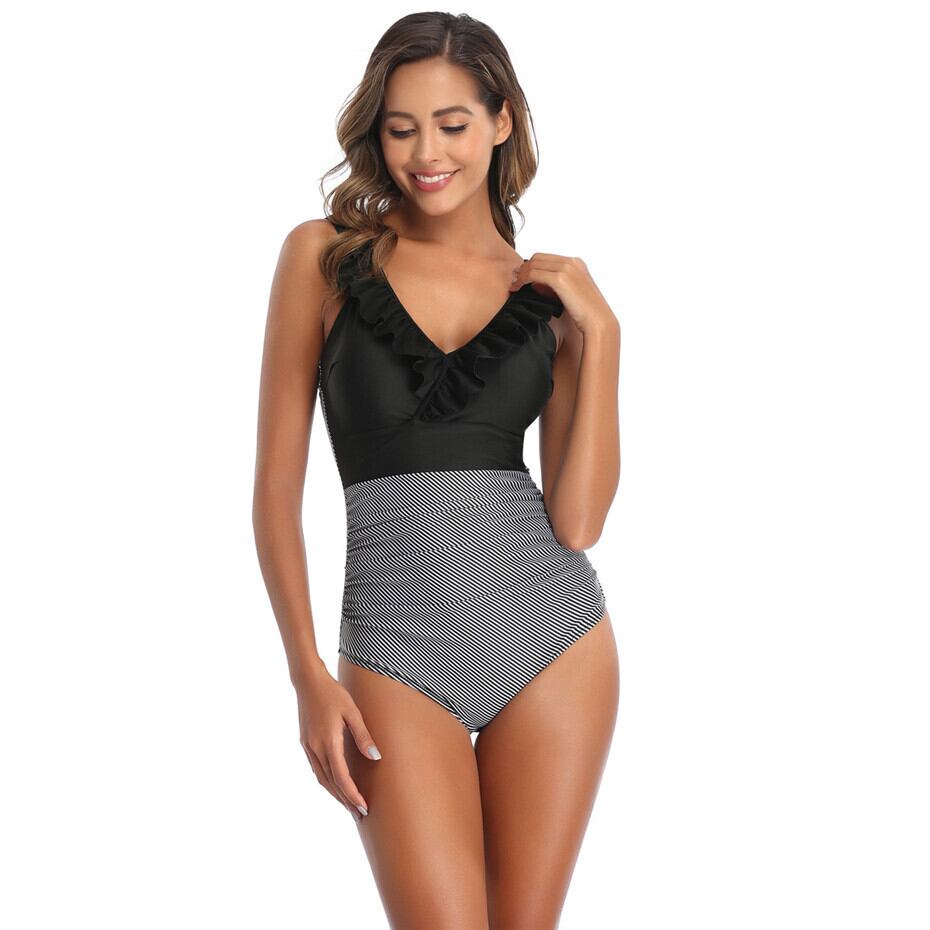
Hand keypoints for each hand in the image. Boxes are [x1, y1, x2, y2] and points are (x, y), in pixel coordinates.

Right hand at [294, 665, 381, 823]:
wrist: (308, 682)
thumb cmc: (333, 694)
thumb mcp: (353, 712)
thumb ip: (363, 736)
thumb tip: (376, 757)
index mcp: (328, 742)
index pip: (341, 777)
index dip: (352, 795)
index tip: (364, 808)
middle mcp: (315, 748)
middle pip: (330, 783)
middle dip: (345, 800)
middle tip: (360, 814)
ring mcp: (308, 747)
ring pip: (322, 778)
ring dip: (335, 793)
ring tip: (349, 804)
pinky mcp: (305, 743)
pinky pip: (317, 769)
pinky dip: (327, 781)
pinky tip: (335, 784)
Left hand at [510, 254, 617, 334]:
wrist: (598, 321)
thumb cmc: (585, 313)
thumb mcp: (570, 295)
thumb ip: (554, 287)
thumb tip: (534, 284)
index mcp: (576, 263)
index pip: (546, 258)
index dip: (531, 267)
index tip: (521, 278)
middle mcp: (572, 262)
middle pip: (538, 258)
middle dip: (524, 268)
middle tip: (514, 281)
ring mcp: (567, 268)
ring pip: (534, 264)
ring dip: (521, 274)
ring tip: (514, 286)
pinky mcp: (560, 279)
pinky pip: (534, 274)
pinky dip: (522, 280)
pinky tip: (517, 289)